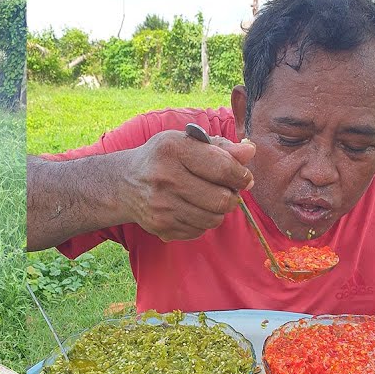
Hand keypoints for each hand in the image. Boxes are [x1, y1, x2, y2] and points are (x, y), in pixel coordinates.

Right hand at [123, 130, 254, 241]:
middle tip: (227, 190)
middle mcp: (165, 178)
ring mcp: (161, 206)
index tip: (243, 177)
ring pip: (213, 219)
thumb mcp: (186, 142)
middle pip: (221, 199)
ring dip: (218, 211)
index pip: (223, 168)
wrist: (125, 184)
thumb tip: (250, 152)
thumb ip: (220, 147)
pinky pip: (199, 231)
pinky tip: (193, 209)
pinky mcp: (160, 226)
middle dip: (232, 196)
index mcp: (173, 150)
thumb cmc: (162, 158)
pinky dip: (202, 222)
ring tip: (210, 199)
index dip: (241, 175)